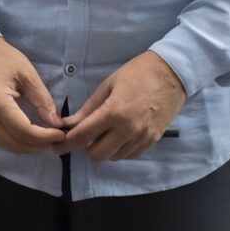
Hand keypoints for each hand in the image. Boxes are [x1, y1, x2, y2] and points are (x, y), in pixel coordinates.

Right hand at [0, 37, 66, 153]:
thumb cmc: (2, 58)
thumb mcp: (27, 74)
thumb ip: (42, 100)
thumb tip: (56, 123)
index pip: (24, 131)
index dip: (45, 137)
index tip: (61, 134)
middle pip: (15, 144)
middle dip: (38, 146)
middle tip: (56, 139)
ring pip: (8, 145)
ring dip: (29, 147)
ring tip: (47, 139)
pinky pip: (1, 139)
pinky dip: (18, 141)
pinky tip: (32, 135)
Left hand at [63, 52, 185, 160]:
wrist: (173, 73)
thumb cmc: (137, 73)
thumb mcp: (108, 85)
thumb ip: (88, 109)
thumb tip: (69, 124)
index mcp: (114, 113)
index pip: (82, 137)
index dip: (65, 145)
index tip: (56, 148)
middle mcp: (128, 130)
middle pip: (97, 155)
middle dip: (86, 147)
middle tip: (86, 134)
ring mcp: (142, 137)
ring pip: (114, 157)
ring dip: (104, 149)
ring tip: (105, 132)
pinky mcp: (153, 140)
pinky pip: (130, 155)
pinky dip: (120, 150)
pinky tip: (119, 136)